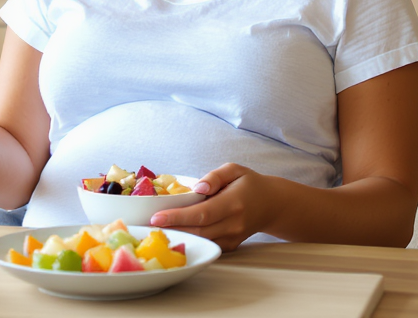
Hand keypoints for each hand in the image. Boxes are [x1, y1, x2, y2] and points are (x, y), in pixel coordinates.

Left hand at [148, 163, 281, 250]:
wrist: (271, 205)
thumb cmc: (249, 184)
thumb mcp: (234, 170)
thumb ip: (215, 176)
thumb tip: (197, 188)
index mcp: (233, 203)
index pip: (201, 213)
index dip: (177, 217)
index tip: (156, 217)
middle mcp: (233, 224)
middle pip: (197, 231)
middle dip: (171, 229)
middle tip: (146, 225)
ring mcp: (232, 238)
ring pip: (200, 241)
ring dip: (177, 237)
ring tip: (154, 230)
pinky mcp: (229, 246)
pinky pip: (206, 244)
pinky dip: (189, 240)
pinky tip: (173, 234)